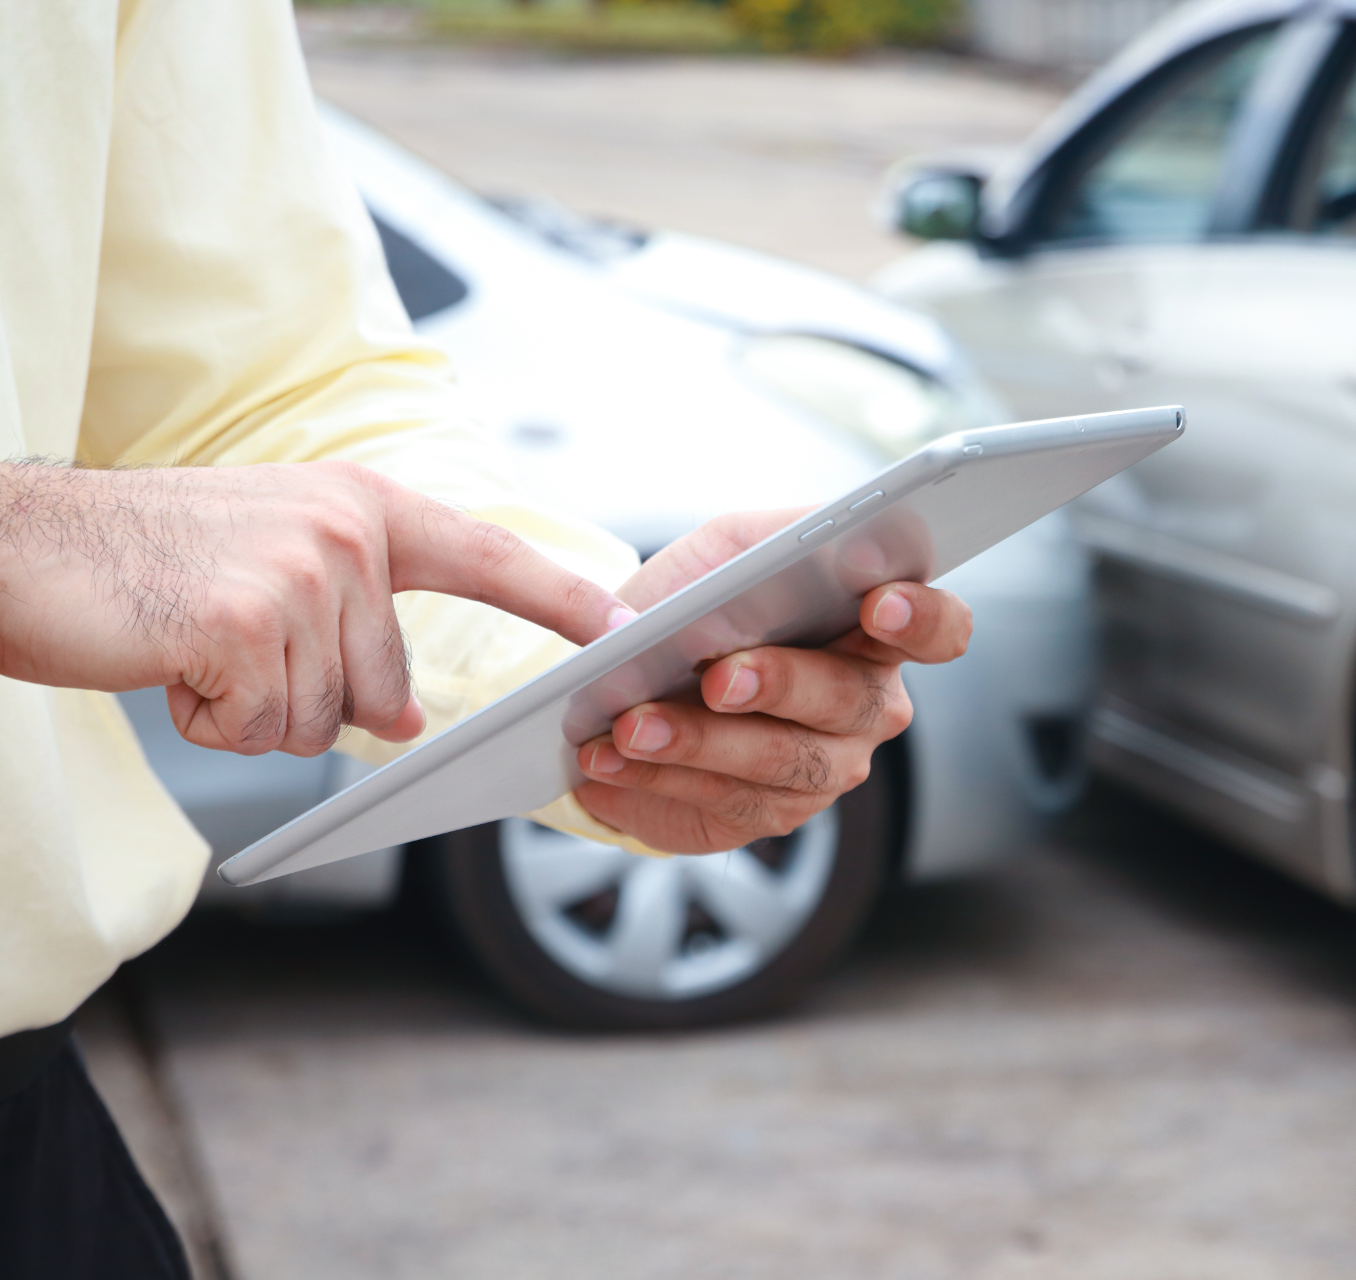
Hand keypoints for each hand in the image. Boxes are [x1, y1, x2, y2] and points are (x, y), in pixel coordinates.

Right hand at [0, 460, 629, 754]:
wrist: (25, 548)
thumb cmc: (146, 562)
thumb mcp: (273, 571)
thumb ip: (354, 629)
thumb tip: (403, 715)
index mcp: (360, 507)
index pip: (482, 553)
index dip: (555, 593)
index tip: (620, 622)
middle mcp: (346, 533)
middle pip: (382, 689)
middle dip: (304, 699)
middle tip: (226, 642)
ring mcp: (300, 575)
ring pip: (322, 720)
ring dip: (252, 711)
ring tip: (193, 644)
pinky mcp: (247, 624)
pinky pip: (263, 727)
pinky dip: (210, 719)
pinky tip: (171, 662)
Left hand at [573, 510, 971, 852]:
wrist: (637, 674)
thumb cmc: (704, 600)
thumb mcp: (730, 548)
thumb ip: (768, 541)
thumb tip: (792, 549)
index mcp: (877, 630)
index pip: (941, 628)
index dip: (923, 618)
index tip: (880, 602)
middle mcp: (869, 704)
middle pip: (851, 700)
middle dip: (781, 684)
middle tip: (717, 678)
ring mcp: (827, 766)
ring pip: (780, 760)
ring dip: (699, 742)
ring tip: (631, 724)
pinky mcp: (772, 812)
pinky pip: (728, 801)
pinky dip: (662, 778)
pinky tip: (611, 758)